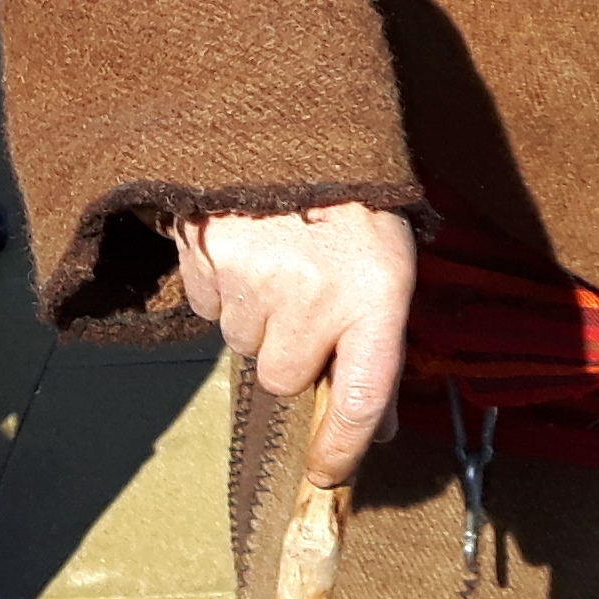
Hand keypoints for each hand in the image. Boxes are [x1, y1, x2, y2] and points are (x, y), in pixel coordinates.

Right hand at [172, 204, 413, 487]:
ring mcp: (256, 278)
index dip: (342, 449)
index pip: (360, 401)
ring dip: (257, 317)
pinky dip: (222, 288)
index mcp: (376, 295)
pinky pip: (208, 307)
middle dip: (290, 352)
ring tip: (278, 260)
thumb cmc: (354, 204)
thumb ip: (382, 349)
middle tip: (306, 301)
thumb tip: (375, 430)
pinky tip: (247, 246)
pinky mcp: (208, 259)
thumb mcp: (390, 268)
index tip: (328, 476)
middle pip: (284, 377)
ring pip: (242, 343)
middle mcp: (315, 294)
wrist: (294, 122)